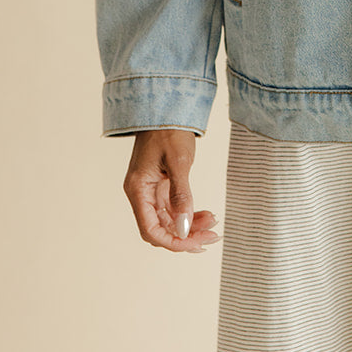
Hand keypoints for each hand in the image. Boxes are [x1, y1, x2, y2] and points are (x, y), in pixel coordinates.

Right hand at [123, 129, 219, 252]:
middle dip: (185, 236)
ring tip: (213, 225)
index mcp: (138, 189)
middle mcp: (140, 193)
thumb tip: (183, 228)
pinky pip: (173, 208)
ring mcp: (150, 190)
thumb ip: (181, 196)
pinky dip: (189, 213)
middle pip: (160, 228)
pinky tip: (206, 214)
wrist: (167, 107)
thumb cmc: (169, 130)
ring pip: (169, 220)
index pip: (150, 229)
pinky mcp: (160, 185)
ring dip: (190, 226)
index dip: (172, 241)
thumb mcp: (179, 162)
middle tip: (211, 236)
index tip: (195, 243)